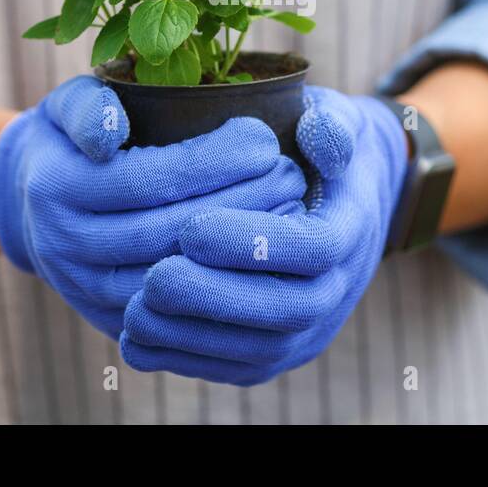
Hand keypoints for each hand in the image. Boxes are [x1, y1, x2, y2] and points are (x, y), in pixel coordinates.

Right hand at [0, 75, 307, 337]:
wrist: (30, 206)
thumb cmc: (70, 140)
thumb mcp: (68, 105)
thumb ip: (90, 108)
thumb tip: (112, 133)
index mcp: (58, 188)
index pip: (147, 179)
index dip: (213, 160)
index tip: (264, 138)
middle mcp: (67, 247)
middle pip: (170, 231)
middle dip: (239, 202)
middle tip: (291, 174)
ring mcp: (90, 291)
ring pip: (180, 276)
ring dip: (242, 246)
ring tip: (290, 207)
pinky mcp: (117, 320)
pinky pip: (181, 310)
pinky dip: (228, 282)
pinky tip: (266, 253)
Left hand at [119, 87, 408, 384]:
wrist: (340, 198)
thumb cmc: (320, 146)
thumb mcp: (336, 119)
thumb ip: (329, 124)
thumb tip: (319, 134)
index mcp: (351, 226)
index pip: (313, 247)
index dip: (253, 242)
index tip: (190, 227)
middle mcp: (338, 286)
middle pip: (288, 309)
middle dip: (217, 298)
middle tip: (155, 277)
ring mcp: (311, 326)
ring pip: (261, 350)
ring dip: (195, 337)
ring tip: (136, 308)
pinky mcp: (279, 350)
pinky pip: (238, 367)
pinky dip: (186, 359)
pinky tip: (137, 335)